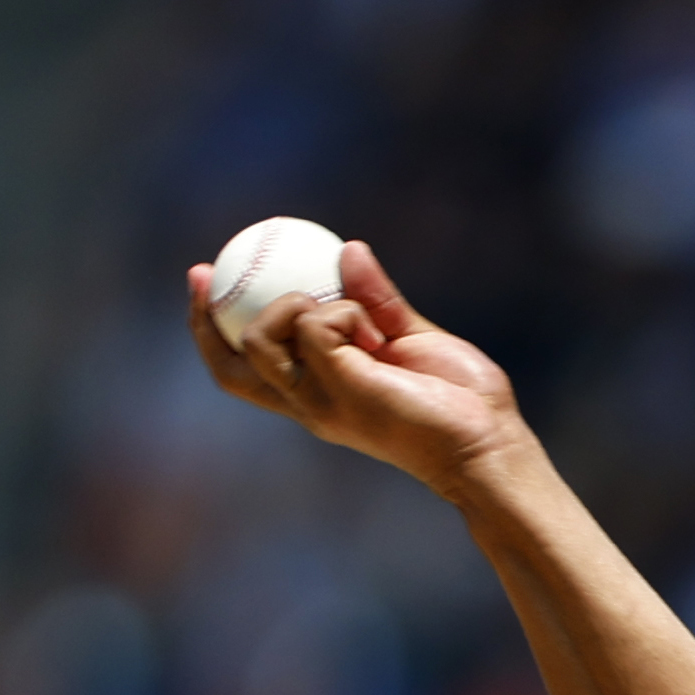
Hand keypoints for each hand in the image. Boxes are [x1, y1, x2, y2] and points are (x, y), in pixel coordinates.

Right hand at [187, 235, 528, 502]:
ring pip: (260, 340)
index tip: (206, 281)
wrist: (489, 443)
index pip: (244, 372)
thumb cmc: (462, 402)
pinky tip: (376, 330)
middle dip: (205, 319)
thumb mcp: (411, 338)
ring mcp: (321, 401)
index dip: (212, 331)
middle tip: (207, 272)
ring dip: (296, 306)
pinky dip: (344, 310)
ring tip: (352, 316)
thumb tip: (351, 251)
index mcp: (318, 394)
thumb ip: (378, 301)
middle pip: (229, 369)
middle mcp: (309, 404)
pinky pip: (316, 326)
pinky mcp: (342, 390)